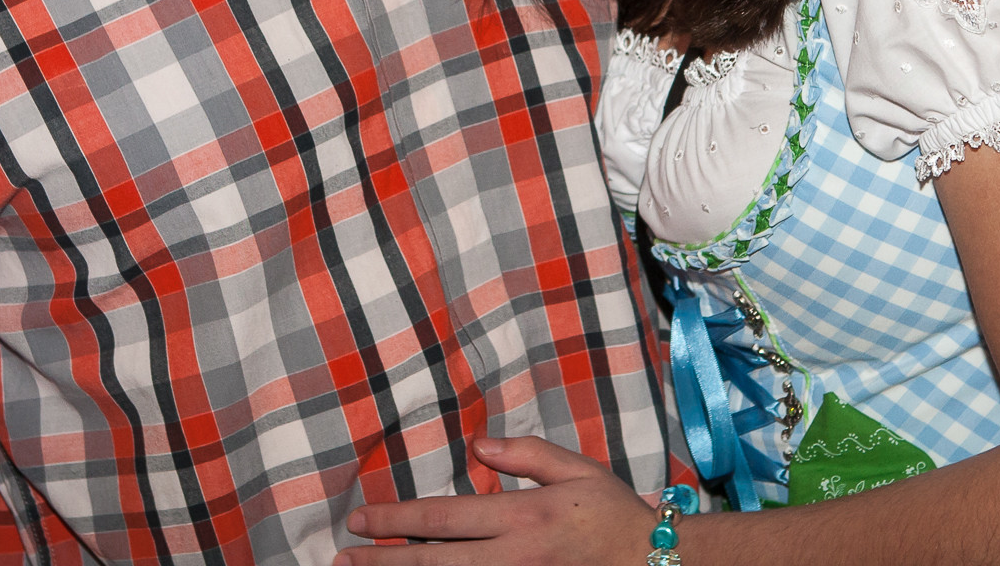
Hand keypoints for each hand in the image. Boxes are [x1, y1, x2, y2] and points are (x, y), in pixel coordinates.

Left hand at [336, 436, 656, 565]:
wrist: (655, 563)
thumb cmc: (613, 514)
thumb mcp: (575, 469)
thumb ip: (525, 454)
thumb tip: (476, 445)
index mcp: (521, 516)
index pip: (444, 517)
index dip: (397, 518)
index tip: (361, 518)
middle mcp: (513, 556)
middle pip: (434, 562)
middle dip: (383, 561)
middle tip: (344, 558)